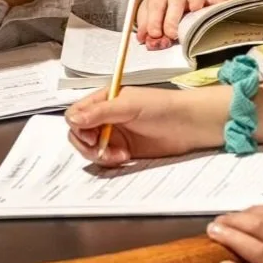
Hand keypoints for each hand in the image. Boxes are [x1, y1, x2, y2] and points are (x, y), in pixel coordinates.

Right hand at [66, 85, 228, 165]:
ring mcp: (114, 135)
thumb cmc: (162, 107)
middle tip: (102, 150)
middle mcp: (105, 117)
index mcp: (104, 100)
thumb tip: (73, 120)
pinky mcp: (123, 151)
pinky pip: (105, 159)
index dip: (78, 127)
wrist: (189, 124)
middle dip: (87, 145)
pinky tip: (125, 158)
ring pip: (90, 149)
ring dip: (99, 155)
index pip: (76, 114)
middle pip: (79, 134)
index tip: (90, 136)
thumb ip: (100, 112)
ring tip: (119, 156)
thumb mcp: (129, 105)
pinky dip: (109, 162)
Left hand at [137, 0, 226, 48]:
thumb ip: (148, 34)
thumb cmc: (157, 17)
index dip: (154, 20)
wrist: (167, 7)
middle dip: (172, 17)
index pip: (156, 4)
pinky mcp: (207, 0)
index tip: (154, 34)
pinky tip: (220, 7)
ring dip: (196, 1)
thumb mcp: (148, 24)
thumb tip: (153, 43)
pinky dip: (217, 2)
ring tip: (195, 10)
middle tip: (171, 34)